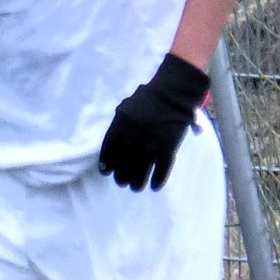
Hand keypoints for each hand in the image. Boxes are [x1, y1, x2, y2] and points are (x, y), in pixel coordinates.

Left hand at [98, 54, 210, 190]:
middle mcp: (133, 138)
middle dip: (121, 177)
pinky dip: (157, 181)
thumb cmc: (149, 97)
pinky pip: (161, 171)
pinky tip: (154, 186)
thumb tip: (113, 144)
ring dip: (137, 183)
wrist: (173, 92)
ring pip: (140, 172)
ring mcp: (151, 145)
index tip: (106, 171)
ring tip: (136, 187)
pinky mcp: (167, 149)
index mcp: (120, 126)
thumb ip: (119, 124)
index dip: (107, 163)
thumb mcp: (126, 107)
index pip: (109, 151)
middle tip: (122, 182)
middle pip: (123, 165)